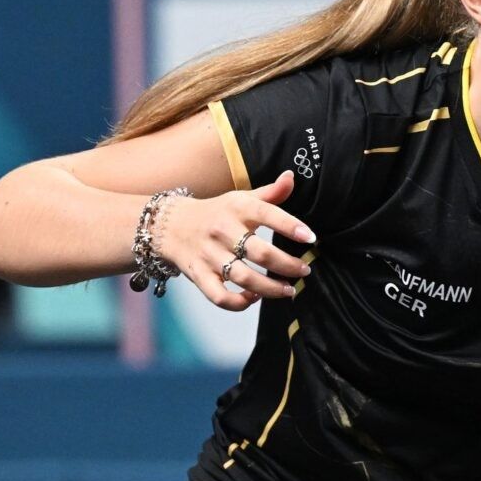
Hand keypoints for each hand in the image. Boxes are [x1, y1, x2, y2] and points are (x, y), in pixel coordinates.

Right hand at [158, 171, 316, 310]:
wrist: (169, 224)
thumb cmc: (216, 213)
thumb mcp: (241, 198)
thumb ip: (270, 193)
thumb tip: (291, 177)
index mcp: (237, 208)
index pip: (267, 213)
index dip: (291, 226)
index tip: (311, 238)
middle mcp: (223, 230)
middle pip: (260, 253)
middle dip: (287, 265)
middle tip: (304, 270)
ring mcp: (209, 255)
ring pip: (243, 278)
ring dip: (270, 288)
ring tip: (288, 289)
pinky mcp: (198, 275)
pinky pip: (219, 296)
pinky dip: (239, 303)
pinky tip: (254, 298)